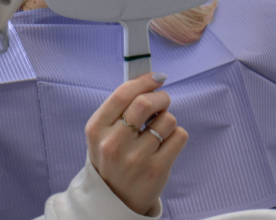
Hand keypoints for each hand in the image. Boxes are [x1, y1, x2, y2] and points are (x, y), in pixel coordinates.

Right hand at [84, 72, 186, 215]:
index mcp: (97, 129)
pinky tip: (165, 143)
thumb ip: (119, 108)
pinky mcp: (157, 169)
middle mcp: (114, 143)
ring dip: (167, 120)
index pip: (122, 94)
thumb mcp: (102, 133)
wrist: (114, 198)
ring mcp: (136, 158)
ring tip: (158, 131)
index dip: (143, 81)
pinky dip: (176, 135)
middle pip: (145, 103)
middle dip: (160, 97)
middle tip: (162, 101)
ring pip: (167, 119)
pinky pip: (179, 136)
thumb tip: (149, 80)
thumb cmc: (111, 159)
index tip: (156, 77)